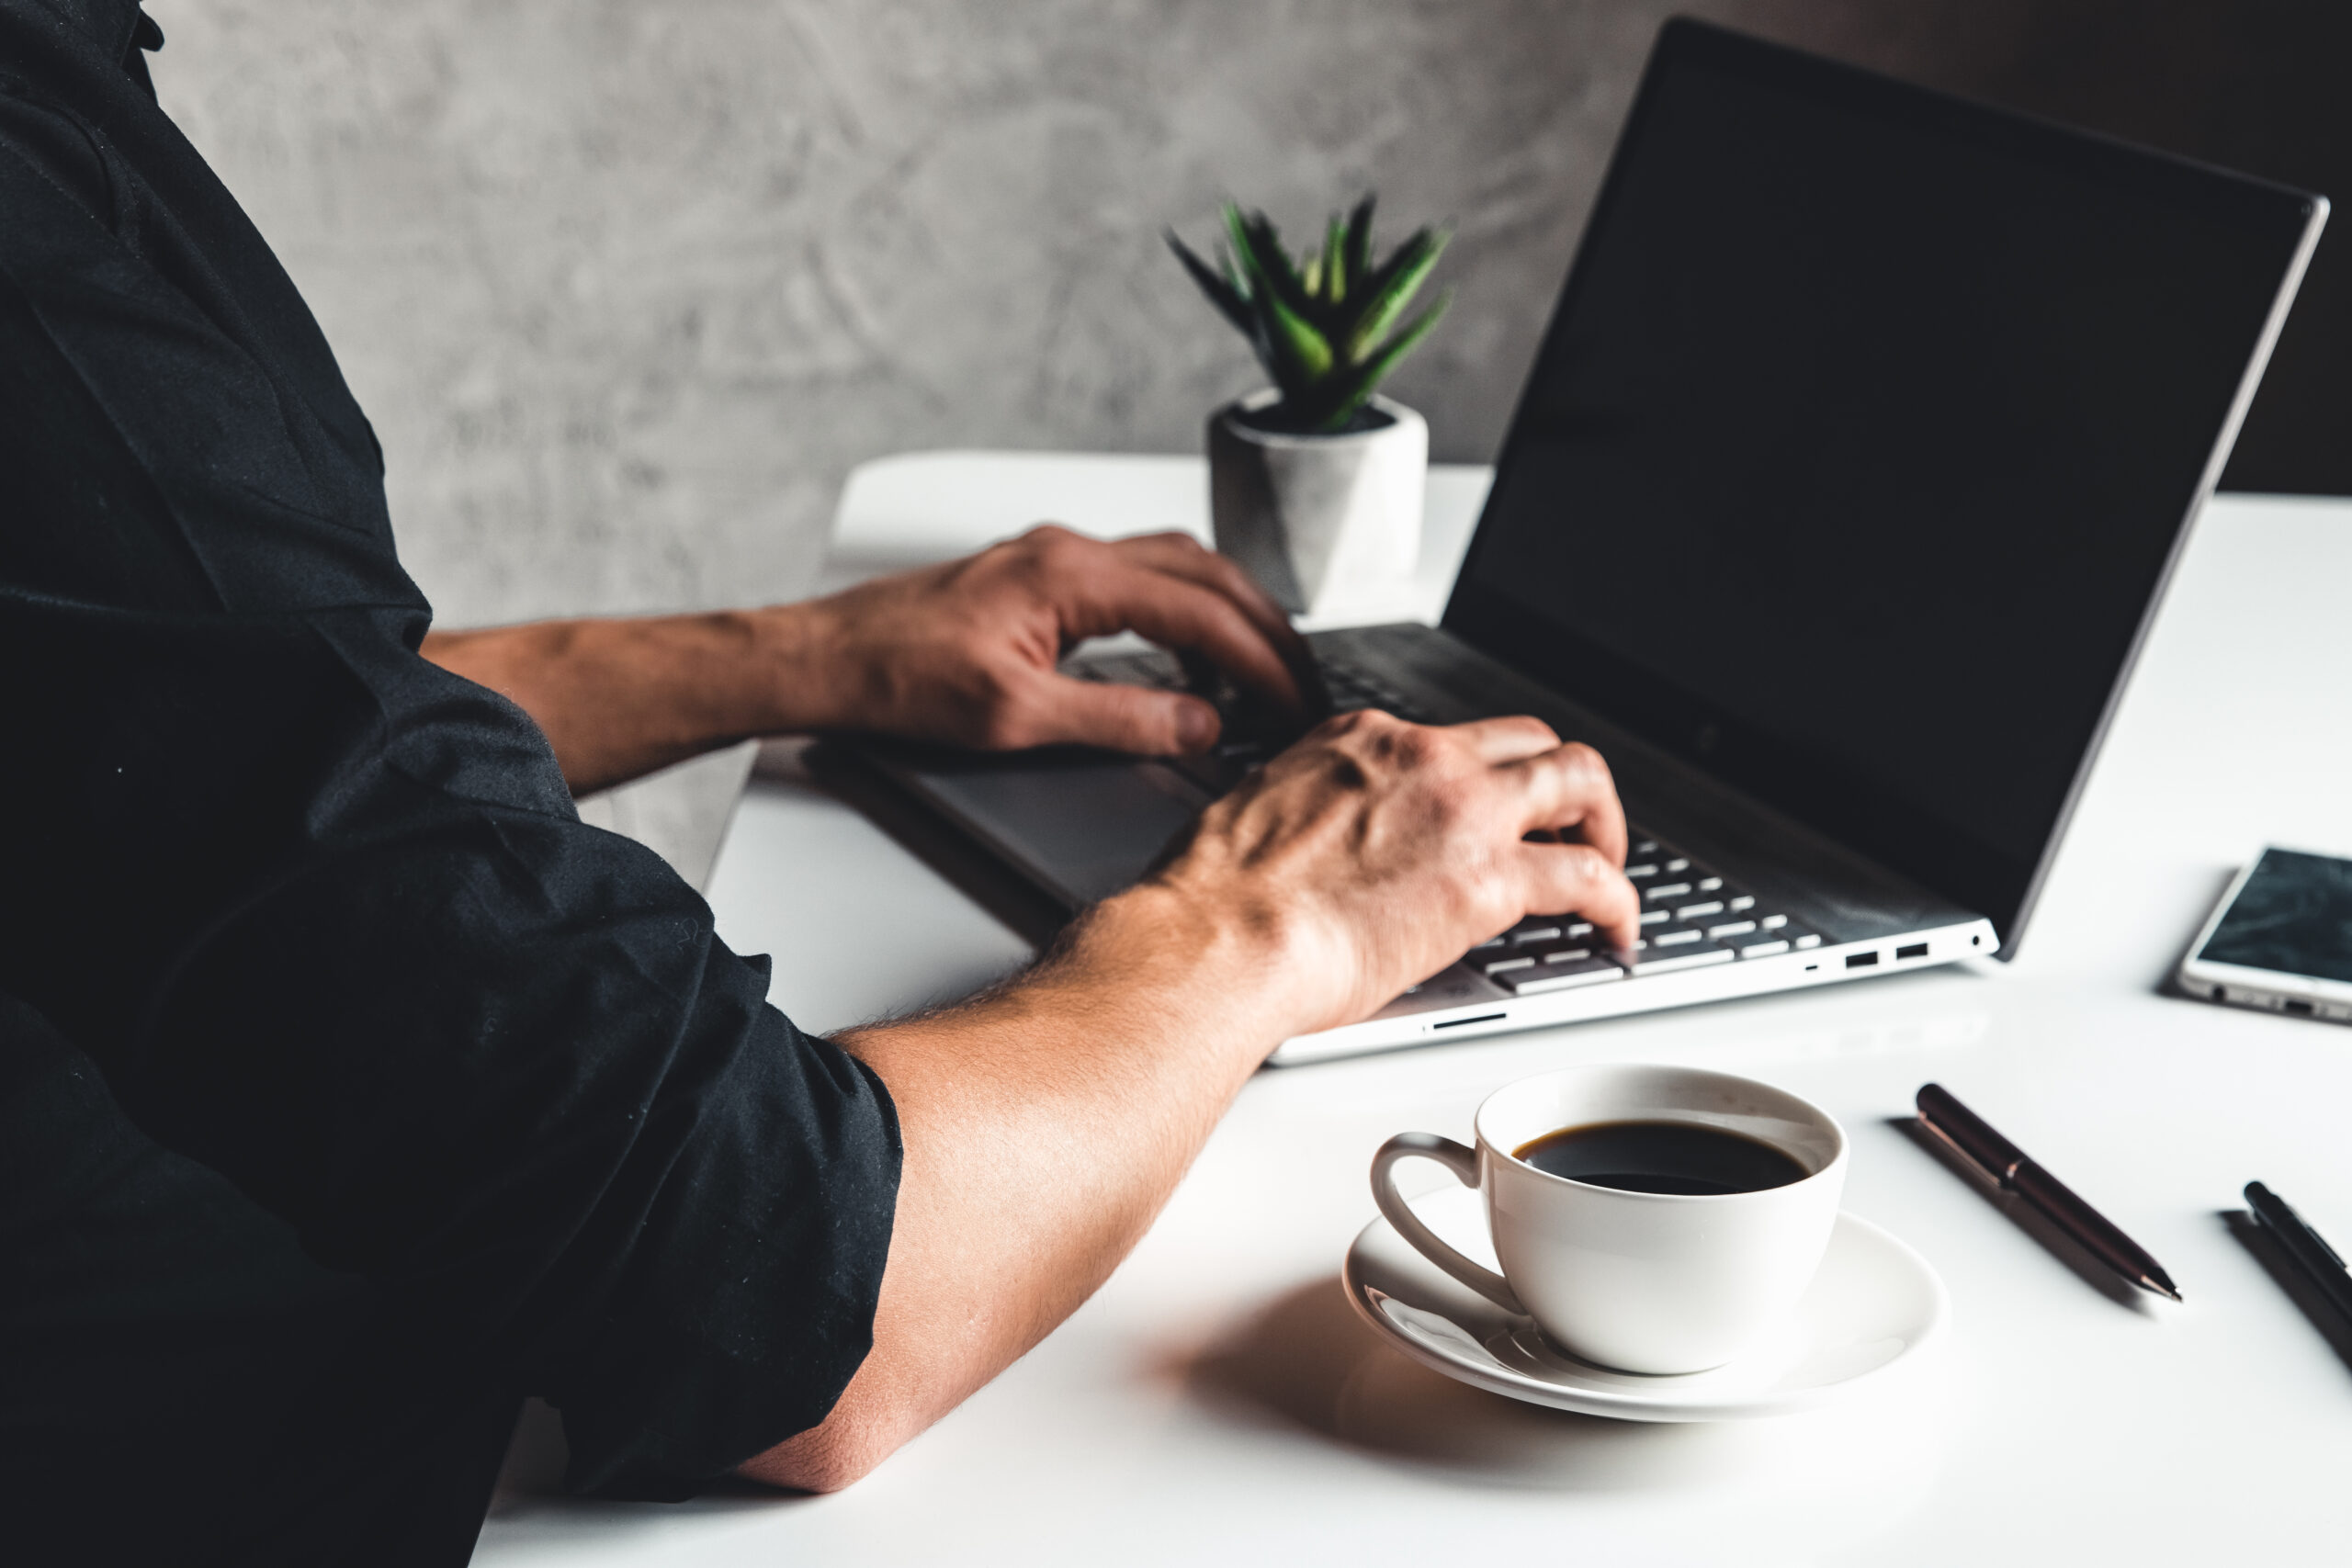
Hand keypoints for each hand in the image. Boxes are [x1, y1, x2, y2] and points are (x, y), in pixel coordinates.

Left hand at [792, 526, 1308, 753]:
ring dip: (1228, 617)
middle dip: (1265, 629)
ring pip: (1177, 569)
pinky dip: (1182, 617)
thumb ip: (1120, 718)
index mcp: (1071, 575)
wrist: (826, 659)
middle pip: (1206, 574)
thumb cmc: (898, 678)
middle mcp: (1071, 552)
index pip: (1202, 612)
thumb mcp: (1017, 718)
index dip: (1263, 661)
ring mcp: (1057, 559)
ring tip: (1261, 676)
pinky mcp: (1042, 578)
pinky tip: (1187, 663)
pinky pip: (1140, 582)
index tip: (1297, 702)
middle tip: (1303, 685)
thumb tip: (1202, 724)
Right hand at [1147, 709, 1640, 1038]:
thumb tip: (1323, 853)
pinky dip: (1621, 902)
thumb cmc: (1215, 901)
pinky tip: (1618, 931)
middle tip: (1570, 833)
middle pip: (1531, 742)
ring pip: (1580, 779)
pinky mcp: (1489, 879)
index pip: (1453, 740)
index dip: (1484, 781)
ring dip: (1606, 825)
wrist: (1216, 940)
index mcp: (1360, 740)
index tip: (1489, 817)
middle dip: (1563, 788)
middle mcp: (1420, 757)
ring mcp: (1462, 810)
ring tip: (1608, 871)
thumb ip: (1313, 818)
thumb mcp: (1261, 818)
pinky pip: (1590, 877)